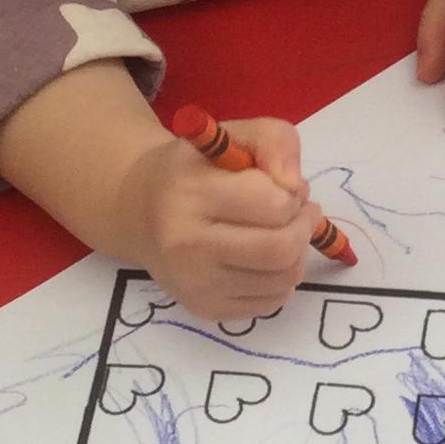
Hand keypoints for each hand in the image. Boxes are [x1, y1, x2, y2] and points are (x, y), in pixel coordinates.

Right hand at [104, 114, 317, 321]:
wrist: (142, 212)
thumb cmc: (195, 170)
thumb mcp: (232, 134)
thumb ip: (274, 141)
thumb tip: (296, 187)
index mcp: (190, 193)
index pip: (271, 202)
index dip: (292, 193)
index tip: (286, 186)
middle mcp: (187, 245)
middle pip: (281, 248)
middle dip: (303, 227)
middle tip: (301, 212)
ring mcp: (196, 284)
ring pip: (283, 279)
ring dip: (297, 253)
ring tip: (284, 231)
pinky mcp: (206, 309)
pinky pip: (271, 302)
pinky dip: (282, 279)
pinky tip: (267, 258)